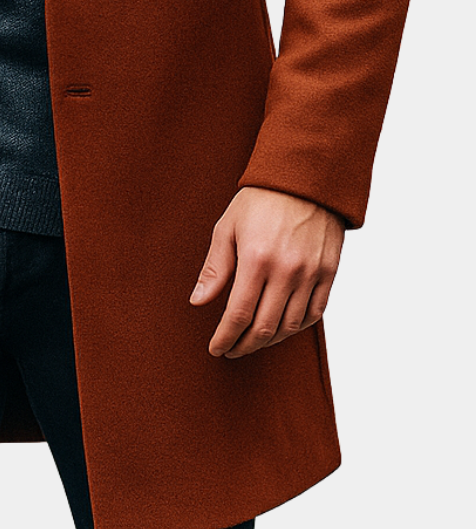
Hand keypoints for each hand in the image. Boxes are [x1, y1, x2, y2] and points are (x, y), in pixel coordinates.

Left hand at [189, 186, 344, 357]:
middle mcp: (286, 270)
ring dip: (269, 340)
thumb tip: (198, 302)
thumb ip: (215, 268)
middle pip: (264, 327)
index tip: (216, 348)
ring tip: (253, 340)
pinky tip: (281, 328)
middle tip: (232, 350)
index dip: (225, 338)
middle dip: (244, 345)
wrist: (305, 178)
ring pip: (290, 326)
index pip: (238, 315)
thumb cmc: (260, 200)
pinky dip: (296, 328)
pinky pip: (315, 314)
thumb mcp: (227, 227)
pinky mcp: (329, 272)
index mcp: (256, 259)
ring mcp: (311, 273)